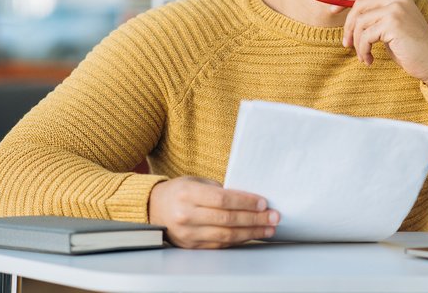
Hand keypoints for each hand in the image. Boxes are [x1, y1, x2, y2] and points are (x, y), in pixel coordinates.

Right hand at [148, 176, 278, 248]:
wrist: (153, 208)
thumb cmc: (180, 191)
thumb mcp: (197, 181)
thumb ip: (220, 189)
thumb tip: (249, 199)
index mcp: (188, 194)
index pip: (222, 199)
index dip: (245, 202)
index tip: (263, 203)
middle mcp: (186, 215)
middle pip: (227, 219)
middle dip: (254, 219)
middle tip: (273, 217)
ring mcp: (188, 233)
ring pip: (225, 235)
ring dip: (251, 232)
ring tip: (268, 229)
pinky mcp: (191, 246)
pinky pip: (219, 244)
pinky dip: (238, 240)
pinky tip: (251, 235)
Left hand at [336, 0, 427, 85]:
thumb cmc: (411, 48)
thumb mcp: (392, 27)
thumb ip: (376, 16)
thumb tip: (348, 13)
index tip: (332, 10)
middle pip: (358, 5)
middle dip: (348, 26)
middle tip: (346, 43)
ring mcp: (395, 10)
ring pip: (360, 22)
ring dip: (357, 43)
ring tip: (363, 56)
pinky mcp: (393, 24)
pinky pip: (365, 36)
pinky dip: (363, 50)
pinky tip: (370, 59)